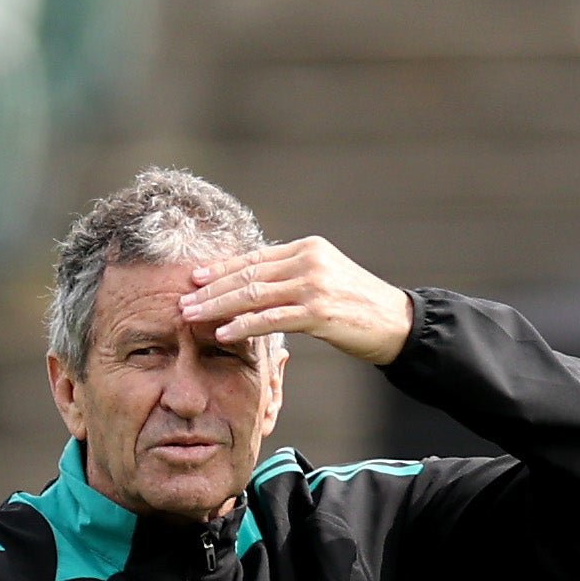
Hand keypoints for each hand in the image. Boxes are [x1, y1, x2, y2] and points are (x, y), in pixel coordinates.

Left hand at [178, 239, 413, 363]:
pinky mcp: (318, 311)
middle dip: (211, 288)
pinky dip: (243, 325)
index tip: (194, 277)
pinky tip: (222, 332)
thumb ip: (293, 277)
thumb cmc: (358, 308)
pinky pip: (271, 318)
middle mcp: (307, 260)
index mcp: (306, 248)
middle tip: (182, 299)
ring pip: (253, 293)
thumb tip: (257, 284)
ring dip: (218, 306)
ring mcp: (313, 284)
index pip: (254, 257)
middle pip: (248, 273)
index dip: (221, 268)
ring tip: (191, 315)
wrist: (397, 323)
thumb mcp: (325, 280)